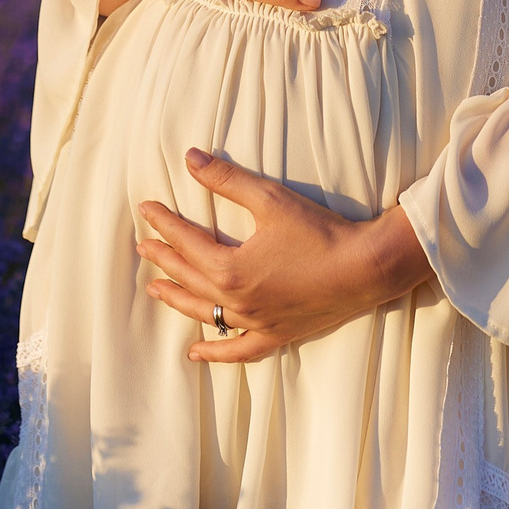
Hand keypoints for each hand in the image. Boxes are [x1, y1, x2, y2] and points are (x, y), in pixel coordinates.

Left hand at [136, 148, 434, 362]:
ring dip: (176, 299)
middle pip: (188, 277)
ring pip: (204, 313)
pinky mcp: (276, 335)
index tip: (146, 209)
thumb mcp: (270, 199)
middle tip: (143, 244)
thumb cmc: (320, 232)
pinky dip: (214, 352)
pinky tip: (195, 352)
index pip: (185, 242)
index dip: (164, 223)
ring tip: (155, 288)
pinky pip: (237, 349)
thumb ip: (227, 179)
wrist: (365, 269)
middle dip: (163, 258)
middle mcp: (236, 300)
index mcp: (230, 268)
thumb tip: (190, 157)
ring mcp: (255, 322)